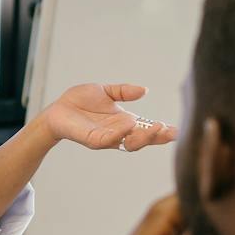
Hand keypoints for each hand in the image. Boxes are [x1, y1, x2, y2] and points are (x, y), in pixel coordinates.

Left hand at [42, 83, 178, 152]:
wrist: (57, 109)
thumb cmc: (80, 101)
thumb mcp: (106, 92)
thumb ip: (124, 91)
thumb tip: (145, 90)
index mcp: (124, 122)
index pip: (146, 129)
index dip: (161, 132)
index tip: (176, 130)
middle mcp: (118, 133)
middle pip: (142, 140)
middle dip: (157, 137)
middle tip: (169, 131)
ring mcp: (106, 138)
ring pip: (129, 144)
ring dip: (143, 137)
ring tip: (155, 127)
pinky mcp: (92, 140)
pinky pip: (108, 140)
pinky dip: (119, 133)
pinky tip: (128, 124)